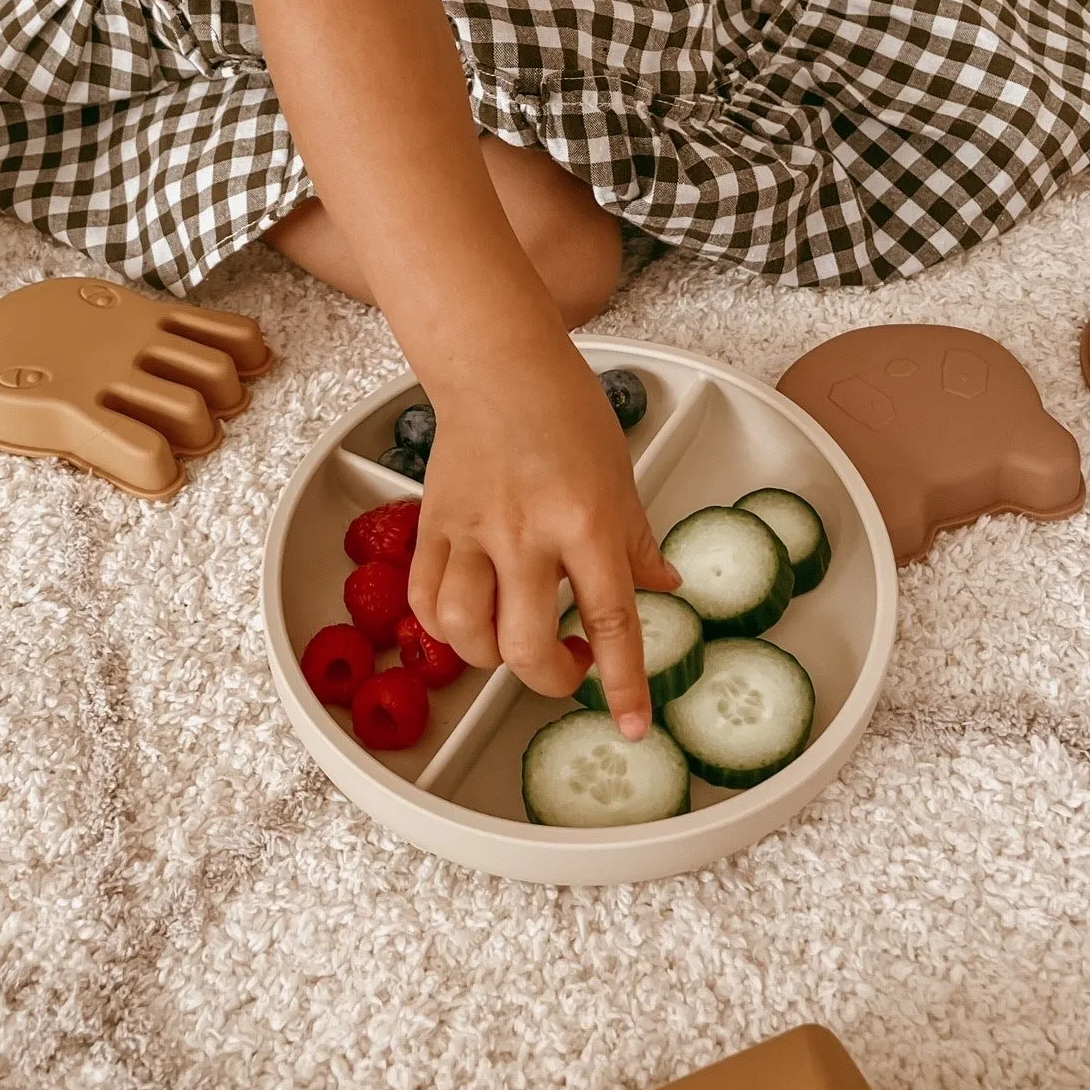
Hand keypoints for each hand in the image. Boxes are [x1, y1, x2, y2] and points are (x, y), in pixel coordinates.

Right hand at [408, 338, 677, 738]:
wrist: (497, 366)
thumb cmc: (564, 409)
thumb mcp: (622, 477)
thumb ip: (637, 541)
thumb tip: (664, 586)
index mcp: (586, 521)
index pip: (611, 623)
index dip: (623, 683)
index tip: (632, 723)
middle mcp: (527, 533)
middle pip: (527, 646)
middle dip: (551, 679)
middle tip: (567, 667)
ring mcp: (473, 533)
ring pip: (468, 634)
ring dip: (493, 658)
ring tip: (514, 641)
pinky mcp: (433, 527)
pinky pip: (426, 603)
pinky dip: (446, 629)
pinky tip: (470, 619)